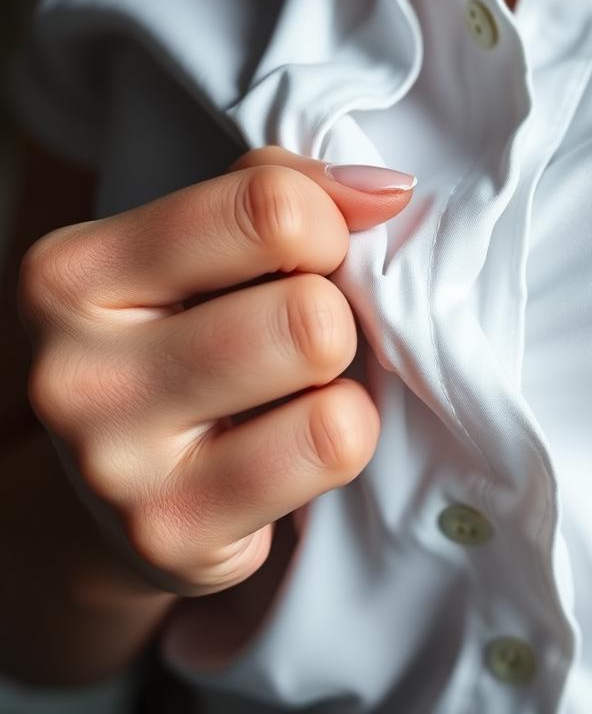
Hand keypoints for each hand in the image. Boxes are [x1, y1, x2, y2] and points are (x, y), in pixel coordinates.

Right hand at [16, 146, 413, 597]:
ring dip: (337, 378)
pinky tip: (292, 444)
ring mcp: (119, 464)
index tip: (315, 254)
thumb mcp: (198, 253)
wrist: (117, 497)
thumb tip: (387, 191)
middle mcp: (78, 371)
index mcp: (74, 274)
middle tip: (297, 339)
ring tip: (294, 391)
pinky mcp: (176, 531)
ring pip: (321, 372)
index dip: (325, 227)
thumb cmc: (178, 347)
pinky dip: (340, 436)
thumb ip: (277, 192)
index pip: (266, 207)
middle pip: (308, 310)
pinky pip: (332, 446)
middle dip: (331, 317)